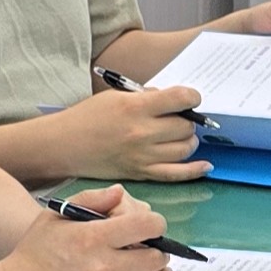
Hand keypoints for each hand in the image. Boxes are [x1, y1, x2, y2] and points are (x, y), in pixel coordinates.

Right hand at [0, 184, 174, 270]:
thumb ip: (91, 199)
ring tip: (145, 269)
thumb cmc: (34, 254)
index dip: (155, 224)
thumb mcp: (55, 216)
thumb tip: (121, 193)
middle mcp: (105, 268)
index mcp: (93, 238)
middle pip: (157, 258)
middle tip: (147, 249)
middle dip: (157, 250)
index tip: (151, 227)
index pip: (147, 226)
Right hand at [56, 86, 213, 182]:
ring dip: (189, 141)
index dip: (192, 97)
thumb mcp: (116, 96)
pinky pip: (176, 174)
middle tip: (180, 119)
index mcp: (135, 108)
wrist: (64, 145)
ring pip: (185, 149)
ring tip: (180, 136)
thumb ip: (147, 97)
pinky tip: (206, 165)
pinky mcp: (140, 173)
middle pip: (185, 127)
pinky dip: (195, 170)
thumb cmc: (88, 117)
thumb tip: (175, 101)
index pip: (180, 99)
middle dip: (188, 120)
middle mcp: (142, 133)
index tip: (191, 98)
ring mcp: (142, 156)